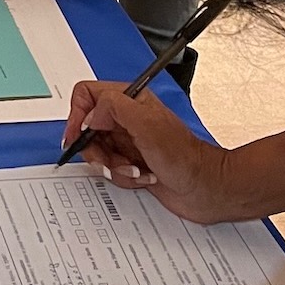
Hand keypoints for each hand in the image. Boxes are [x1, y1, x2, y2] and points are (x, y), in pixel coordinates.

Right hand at [62, 82, 246, 223]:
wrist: (206, 189)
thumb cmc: (186, 157)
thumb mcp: (147, 124)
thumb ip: (114, 108)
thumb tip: (90, 114)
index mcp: (129, 100)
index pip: (87, 95)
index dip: (78, 115)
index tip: (80, 135)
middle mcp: (126, 118)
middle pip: (87, 127)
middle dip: (96, 149)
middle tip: (109, 159)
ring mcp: (127, 141)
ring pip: (96, 151)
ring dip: (111, 165)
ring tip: (133, 168)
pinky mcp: (130, 161)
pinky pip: (109, 169)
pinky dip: (122, 176)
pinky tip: (142, 176)